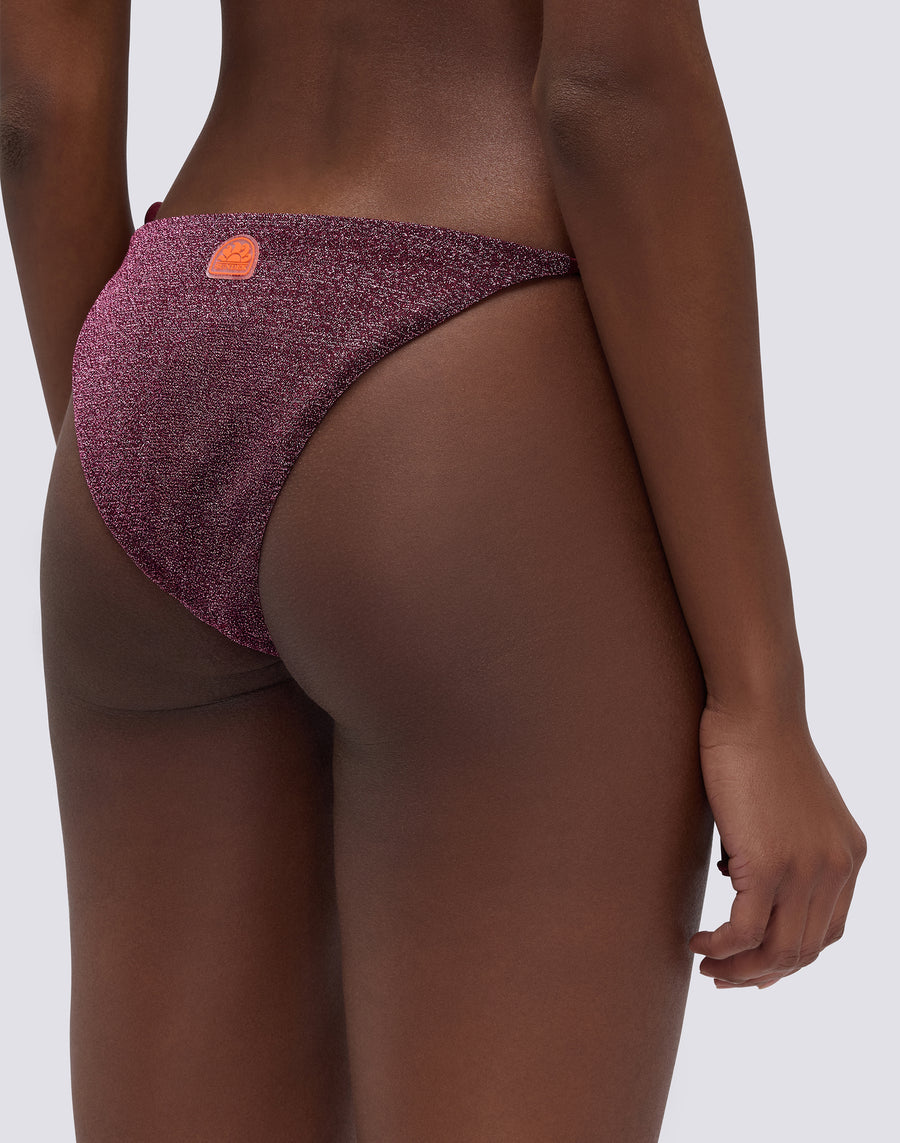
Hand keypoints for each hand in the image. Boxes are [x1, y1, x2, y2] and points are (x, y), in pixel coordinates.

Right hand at [689, 700, 866, 988]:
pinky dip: (720, 948)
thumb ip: (782, 844)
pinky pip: (745, 931)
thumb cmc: (759, 747)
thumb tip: (742, 875)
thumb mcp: (787, 806)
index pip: (829, 932)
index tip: (754, 965)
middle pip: (804, 951)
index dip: (790, 958)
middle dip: (760, 974)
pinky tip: (697, 944)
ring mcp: (807, 870)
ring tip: (706, 968)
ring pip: (778, 951)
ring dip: (739, 970)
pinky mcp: (770, 865)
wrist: (756, 712)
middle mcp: (837, 869)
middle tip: (722, 978)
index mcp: (848, 857)